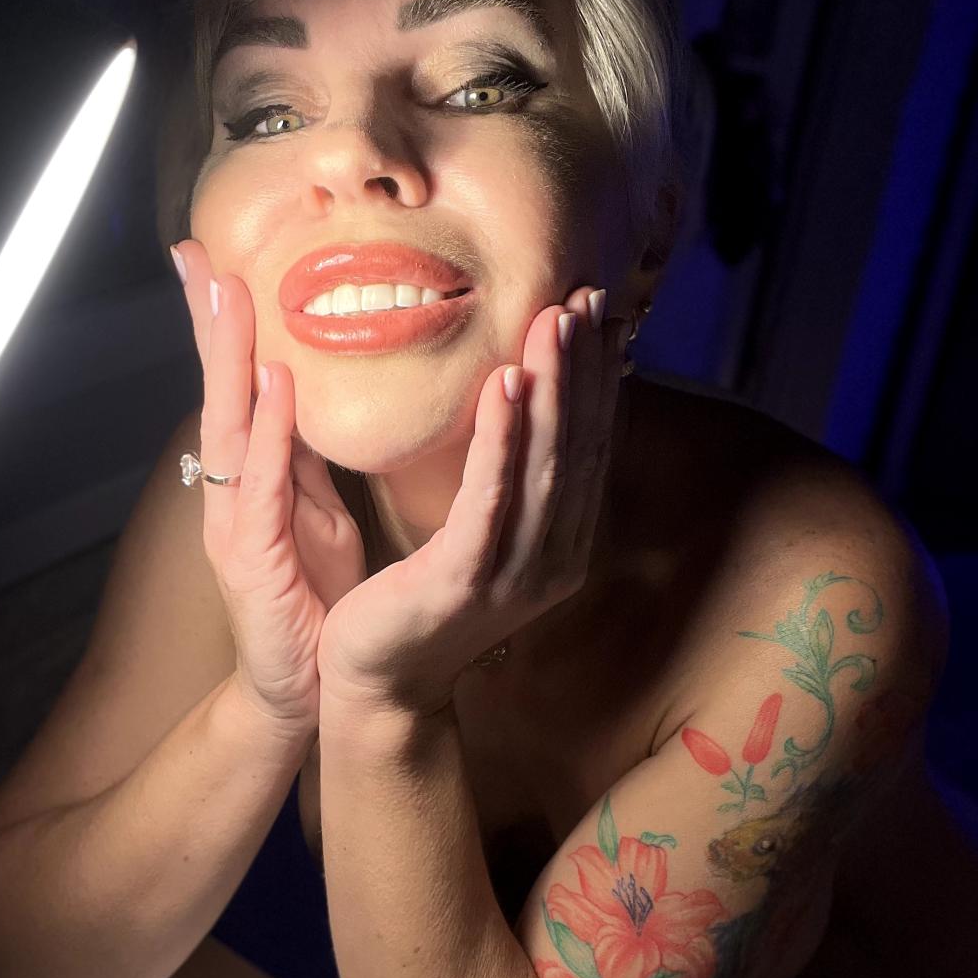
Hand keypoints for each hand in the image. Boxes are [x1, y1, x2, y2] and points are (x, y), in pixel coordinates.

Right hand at [175, 238, 366, 735]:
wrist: (308, 688)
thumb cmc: (316, 599)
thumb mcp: (318, 515)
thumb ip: (308, 460)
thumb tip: (315, 397)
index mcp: (250, 480)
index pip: (237, 389)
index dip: (227, 328)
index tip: (218, 261)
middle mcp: (230, 493)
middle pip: (218, 393)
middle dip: (210, 322)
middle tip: (199, 254)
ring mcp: (234, 524)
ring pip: (229, 426)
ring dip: (230, 357)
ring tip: (232, 292)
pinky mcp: (254, 559)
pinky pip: (263, 484)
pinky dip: (268, 432)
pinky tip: (273, 383)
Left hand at [316, 284, 626, 719]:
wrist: (378, 682)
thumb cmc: (418, 600)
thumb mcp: (476, 533)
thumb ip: (507, 480)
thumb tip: (522, 403)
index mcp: (560, 543)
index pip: (587, 445)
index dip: (597, 376)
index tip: (599, 311)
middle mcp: (552, 558)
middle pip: (576, 446)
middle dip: (583, 367)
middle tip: (585, 296)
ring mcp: (515, 573)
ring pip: (544, 464)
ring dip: (553, 387)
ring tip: (553, 320)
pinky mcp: (466, 579)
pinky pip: (490, 497)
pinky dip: (501, 439)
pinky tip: (506, 384)